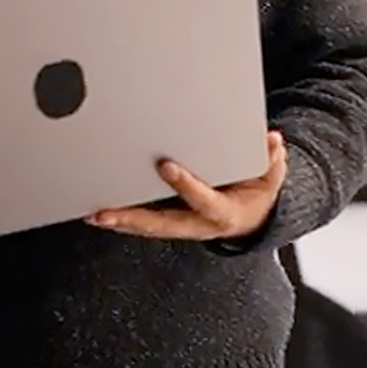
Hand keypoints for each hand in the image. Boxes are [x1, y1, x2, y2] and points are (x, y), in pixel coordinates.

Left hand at [86, 130, 287, 241]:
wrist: (251, 217)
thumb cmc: (254, 192)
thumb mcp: (270, 177)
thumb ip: (271, 159)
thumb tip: (272, 140)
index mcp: (223, 213)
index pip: (203, 200)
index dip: (186, 185)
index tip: (165, 166)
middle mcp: (198, 224)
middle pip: (162, 224)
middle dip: (134, 219)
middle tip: (106, 213)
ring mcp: (180, 226)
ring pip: (147, 227)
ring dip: (120, 222)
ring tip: (94, 214)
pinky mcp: (167, 222)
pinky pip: (143, 224)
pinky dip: (121, 220)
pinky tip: (98, 214)